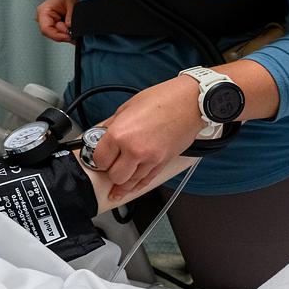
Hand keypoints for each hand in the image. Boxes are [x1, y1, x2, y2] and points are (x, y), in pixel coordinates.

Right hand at [36, 0, 75, 43]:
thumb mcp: (71, 3)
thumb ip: (70, 16)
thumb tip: (70, 27)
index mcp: (43, 11)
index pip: (46, 29)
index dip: (57, 35)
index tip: (68, 37)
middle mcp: (43, 18)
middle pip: (51, 33)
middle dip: (64, 34)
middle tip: (75, 33)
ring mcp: (48, 22)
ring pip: (56, 34)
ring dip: (66, 33)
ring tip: (74, 27)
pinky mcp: (54, 24)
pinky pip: (60, 32)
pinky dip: (67, 32)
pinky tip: (72, 27)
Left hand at [90, 76, 206, 201]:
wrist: (190, 103)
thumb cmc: (162, 99)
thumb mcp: (128, 107)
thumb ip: (113, 124)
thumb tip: (103, 135)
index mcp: (120, 134)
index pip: (100, 159)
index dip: (97, 159)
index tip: (99, 156)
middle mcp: (134, 150)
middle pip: (114, 176)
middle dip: (110, 172)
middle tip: (110, 165)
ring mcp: (150, 160)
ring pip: (130, 183)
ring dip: (122, 183)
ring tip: (115, 186)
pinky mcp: (163, 164)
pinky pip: (146, 181)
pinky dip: (136, 186)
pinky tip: (129, 189)